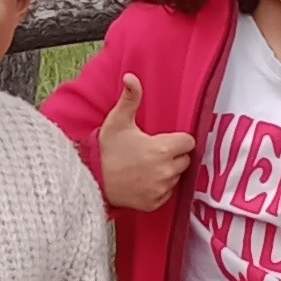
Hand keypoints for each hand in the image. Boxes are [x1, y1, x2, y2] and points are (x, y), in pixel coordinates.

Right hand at [98, 73, 197, 213]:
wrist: (91, 180)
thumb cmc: (106, 150)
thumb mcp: (117, 121)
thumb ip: (130, 98)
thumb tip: (131, 77)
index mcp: (162, 149)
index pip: (188, 142)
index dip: (178, 139)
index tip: (164, 139)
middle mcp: (166, 171)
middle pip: (185, 160)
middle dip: (174, 155)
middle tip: (154, 153)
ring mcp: (161, 189)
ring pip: (177, 177)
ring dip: (168, 172)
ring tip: (148, 167)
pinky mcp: (154, 203)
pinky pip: (167, 193)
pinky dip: (159, 188)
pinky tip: (144, 181)